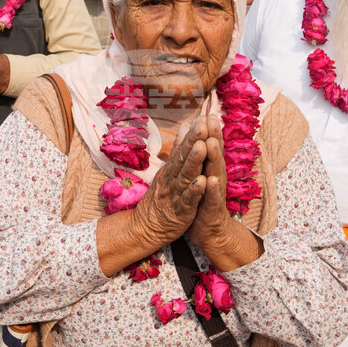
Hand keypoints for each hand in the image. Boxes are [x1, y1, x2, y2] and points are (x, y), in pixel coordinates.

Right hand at [130, 119, 210, 247]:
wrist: (145, 228)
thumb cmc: (160, 198)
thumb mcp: (167, 171)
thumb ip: (177, 150)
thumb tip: (185, 126)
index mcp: (172, 170)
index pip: (183, 149)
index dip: (193, 135)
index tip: (202, 118)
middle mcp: (172, 179)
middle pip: (183, 159)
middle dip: (193, 142)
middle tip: (202, 125)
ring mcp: (176, 195)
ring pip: (185, 176)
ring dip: (194, 162)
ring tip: (202, 147)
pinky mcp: (180, 212)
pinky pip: (188, 200)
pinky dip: (194, 191)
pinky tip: (202, 181)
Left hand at [187, 114, 229, 245]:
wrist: (210, 231)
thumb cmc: (202, 201)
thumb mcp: (199, 176)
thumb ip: (198, 156)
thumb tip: (195, 137)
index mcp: (210, 170)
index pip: (210, 147)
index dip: (209, 131)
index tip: (207, 113)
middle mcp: (215, 178)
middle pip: (215, 155)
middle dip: (214, 137)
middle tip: (212, 119)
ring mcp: (215, 194)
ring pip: (215, 173)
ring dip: (214, 158)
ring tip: (212, 143)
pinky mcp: (211, 210)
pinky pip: (212, 199)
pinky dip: (211, 190)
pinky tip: (211, 180)